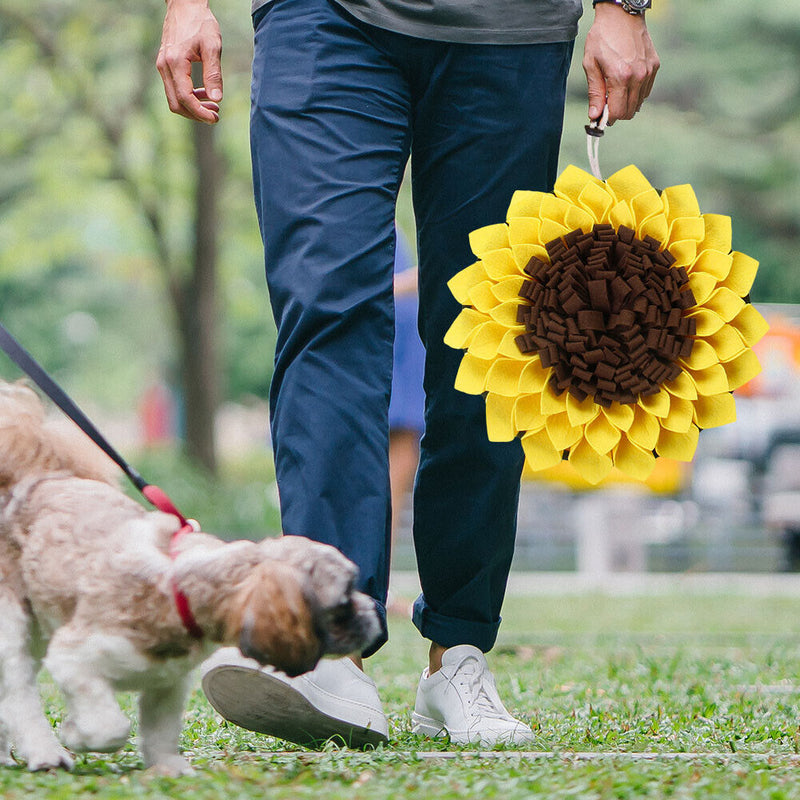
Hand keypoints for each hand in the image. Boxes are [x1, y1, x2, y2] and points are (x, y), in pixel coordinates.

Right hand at [157, 0, 222, 123]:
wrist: (184, 4)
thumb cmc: (200, 22)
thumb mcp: (212, 47)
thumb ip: (213, 74)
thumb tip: (216, 99)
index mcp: (175, 63)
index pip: (185, 98)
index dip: (200, 113)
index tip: (215, 118)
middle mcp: (164, 66)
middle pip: (176, 104)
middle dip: (196, 114)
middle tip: (215, 115)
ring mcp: (162, 66)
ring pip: (173, 99)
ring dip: (192, 108)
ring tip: (212, 107)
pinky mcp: (165, 65)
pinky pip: (173, 89)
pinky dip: (188, 97)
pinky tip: (203, 95)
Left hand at [583, 4, 659, 123]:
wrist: (621, 14)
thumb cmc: (602, 38)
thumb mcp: (591, 65)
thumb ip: (594, 92)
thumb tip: (594, 116)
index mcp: (620, 77)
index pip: (617, 113)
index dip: (606, 118)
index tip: (599, 116)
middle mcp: (638, 76)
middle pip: (629, 112)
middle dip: (616, 113)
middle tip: (606, 104)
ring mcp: (649, 71)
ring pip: (638, 104)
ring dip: (626, 103)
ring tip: (615, 90)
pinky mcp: (654, 66)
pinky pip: (645, 91)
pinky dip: (635, 93)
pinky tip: (626, 83)